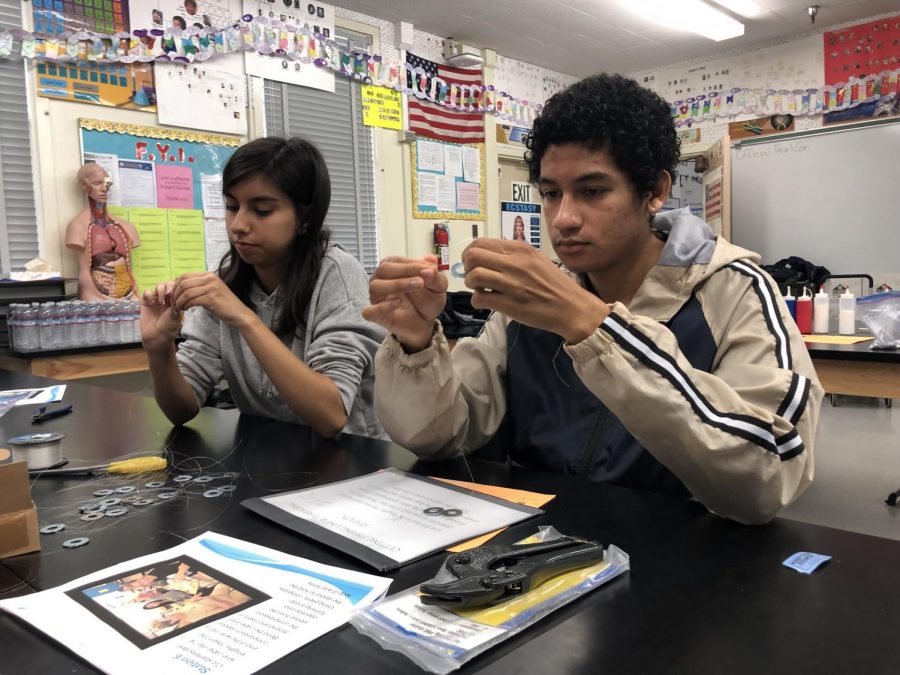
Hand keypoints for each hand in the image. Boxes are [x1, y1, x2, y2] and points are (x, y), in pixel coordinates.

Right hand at [140, 282, 181, 351]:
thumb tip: (176, 288)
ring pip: (158, 286)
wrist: (157, 337)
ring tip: (160, 302)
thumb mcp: (176, 314)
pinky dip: (149, 295)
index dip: (177, 286)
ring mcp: (156, 300)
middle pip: (168, 284)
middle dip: (168, 286)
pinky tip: (152, 304)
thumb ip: (175, 301)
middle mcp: (167, 299)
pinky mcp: (146, 302)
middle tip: (168, 294)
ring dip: (160, 291)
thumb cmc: (169, 328)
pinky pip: (147, 292)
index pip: (177, 287)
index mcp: (176, 300)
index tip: (177, 292)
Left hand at [170, 272, 254, 328]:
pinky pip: (192, 300)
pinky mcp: (211, 298)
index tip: (172, 296)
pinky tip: (186, 310)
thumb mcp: (211, 290)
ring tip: (178, 308)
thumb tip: (180, 285)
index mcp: (209, 274)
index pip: (185, 276)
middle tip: (173, 303)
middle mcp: (210, 278)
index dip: (175, 286)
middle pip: (183, 283)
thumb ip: (199, 286)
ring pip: (186, 292)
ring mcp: (211, 287)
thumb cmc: (223, 304)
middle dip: (175, 294)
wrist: (238, 313)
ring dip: (179, 302)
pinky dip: (186, 306)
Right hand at [363, 255, 447, 351]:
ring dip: (397, 285)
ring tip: (416, 286)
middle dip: (405, 271)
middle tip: (422, 279)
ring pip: (376, 287)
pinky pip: (369, 311)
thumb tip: (431, 260)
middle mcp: (380, 280)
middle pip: (384, 269)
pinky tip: (397, 303)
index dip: (412, 264)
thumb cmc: (427, 300)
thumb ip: (436, 275)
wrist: (425, 322)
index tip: (430, 269)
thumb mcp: (438, 287)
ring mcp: (377, 298)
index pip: (396, 261)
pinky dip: (382, 307)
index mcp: (392, 268)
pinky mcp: (376, 316)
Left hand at [461, 239, 609, 342]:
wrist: (572, 307)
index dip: (471, 253)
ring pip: (473, 276)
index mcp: (520, 249)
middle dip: (466, 266)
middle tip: (474, 275)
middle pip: (473, 256)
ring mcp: (511, 284)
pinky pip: (479, 298)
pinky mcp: (509, 304)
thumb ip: (513, 255)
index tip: (474, 262)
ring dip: (470, 284)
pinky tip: (486, 301)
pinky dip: (477, 301)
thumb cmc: (554, 284)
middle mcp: (514, 263)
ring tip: (480, 289)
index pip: (481, 242)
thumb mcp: (536, 259)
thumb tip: (489, 255)